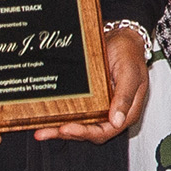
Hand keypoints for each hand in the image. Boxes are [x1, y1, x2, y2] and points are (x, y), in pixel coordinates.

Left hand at [36, 27, 150, 142]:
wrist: (122, 37)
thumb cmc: (130, 54)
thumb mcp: (130, 73)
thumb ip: (125, 97)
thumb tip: (118, 121)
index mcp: (127, 112)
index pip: (105, 131)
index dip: (85, 132)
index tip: (67, 128)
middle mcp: (112, 114)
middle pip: (89, 132)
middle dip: (67, 133)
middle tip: (47, 132)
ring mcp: (101, 108)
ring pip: (80, 125)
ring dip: (60, 130)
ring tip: (41, 132)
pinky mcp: (91, 101)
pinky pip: (76, 113)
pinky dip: (62, 118)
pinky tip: (46, 120)